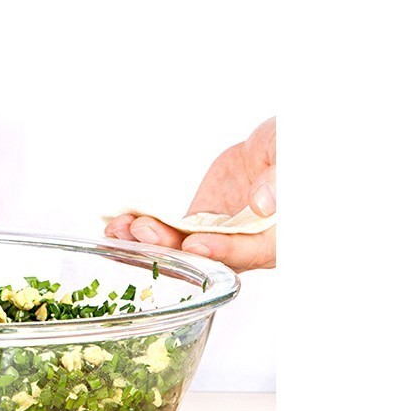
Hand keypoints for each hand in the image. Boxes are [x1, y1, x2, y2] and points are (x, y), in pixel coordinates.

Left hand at [105, 117, 275, 271]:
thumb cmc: (292, 152)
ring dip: (150, 243)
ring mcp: (219, 237)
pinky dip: (145, 231)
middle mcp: (246, 245)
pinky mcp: (199, 227)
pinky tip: (118, 225)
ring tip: (120, 230)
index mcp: (279, 236)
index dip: (223, 250)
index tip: (196, 243)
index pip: (251, 251)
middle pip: (209, 258)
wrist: (276, 151)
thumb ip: (281, 179)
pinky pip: (171, 233)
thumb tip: (264, 202)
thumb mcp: (292, 155)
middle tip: (143, 231)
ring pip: (184, 249)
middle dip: (173, 249)